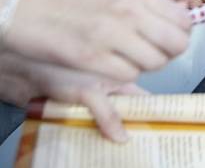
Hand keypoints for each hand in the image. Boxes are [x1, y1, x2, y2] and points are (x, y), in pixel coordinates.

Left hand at [0, 51, 144, 141]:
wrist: (26, 76)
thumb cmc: (60, 72)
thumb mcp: (89, 91)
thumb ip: (107, 113)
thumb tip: (123, 136)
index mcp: (120, 80)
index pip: (143, 99)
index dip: (152, 113)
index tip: (160, 128)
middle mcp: (109, 93)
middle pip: (127, 116)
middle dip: (132, 130)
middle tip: (138, 145)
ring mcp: (94, 105)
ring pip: (109, 125)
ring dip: (111, 137)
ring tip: (118, 151)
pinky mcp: (78, 116)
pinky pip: (91, 131)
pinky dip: (94, 139)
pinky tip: (97, 147)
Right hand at [3, 0, 190, 83]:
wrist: (22, 6)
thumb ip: (145, 3)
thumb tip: (178, 17)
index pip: (183, 19)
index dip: (181, 33)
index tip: (172, 38)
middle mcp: (129, 11)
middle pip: (176, 43)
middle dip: (171, 52)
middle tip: (157, 52)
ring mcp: (111, 35)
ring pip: (156, 62)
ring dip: (147, 64)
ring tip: (130, 57)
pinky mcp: (92, 58)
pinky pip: (129, 74)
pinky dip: (125, 73)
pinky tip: (111, 64)